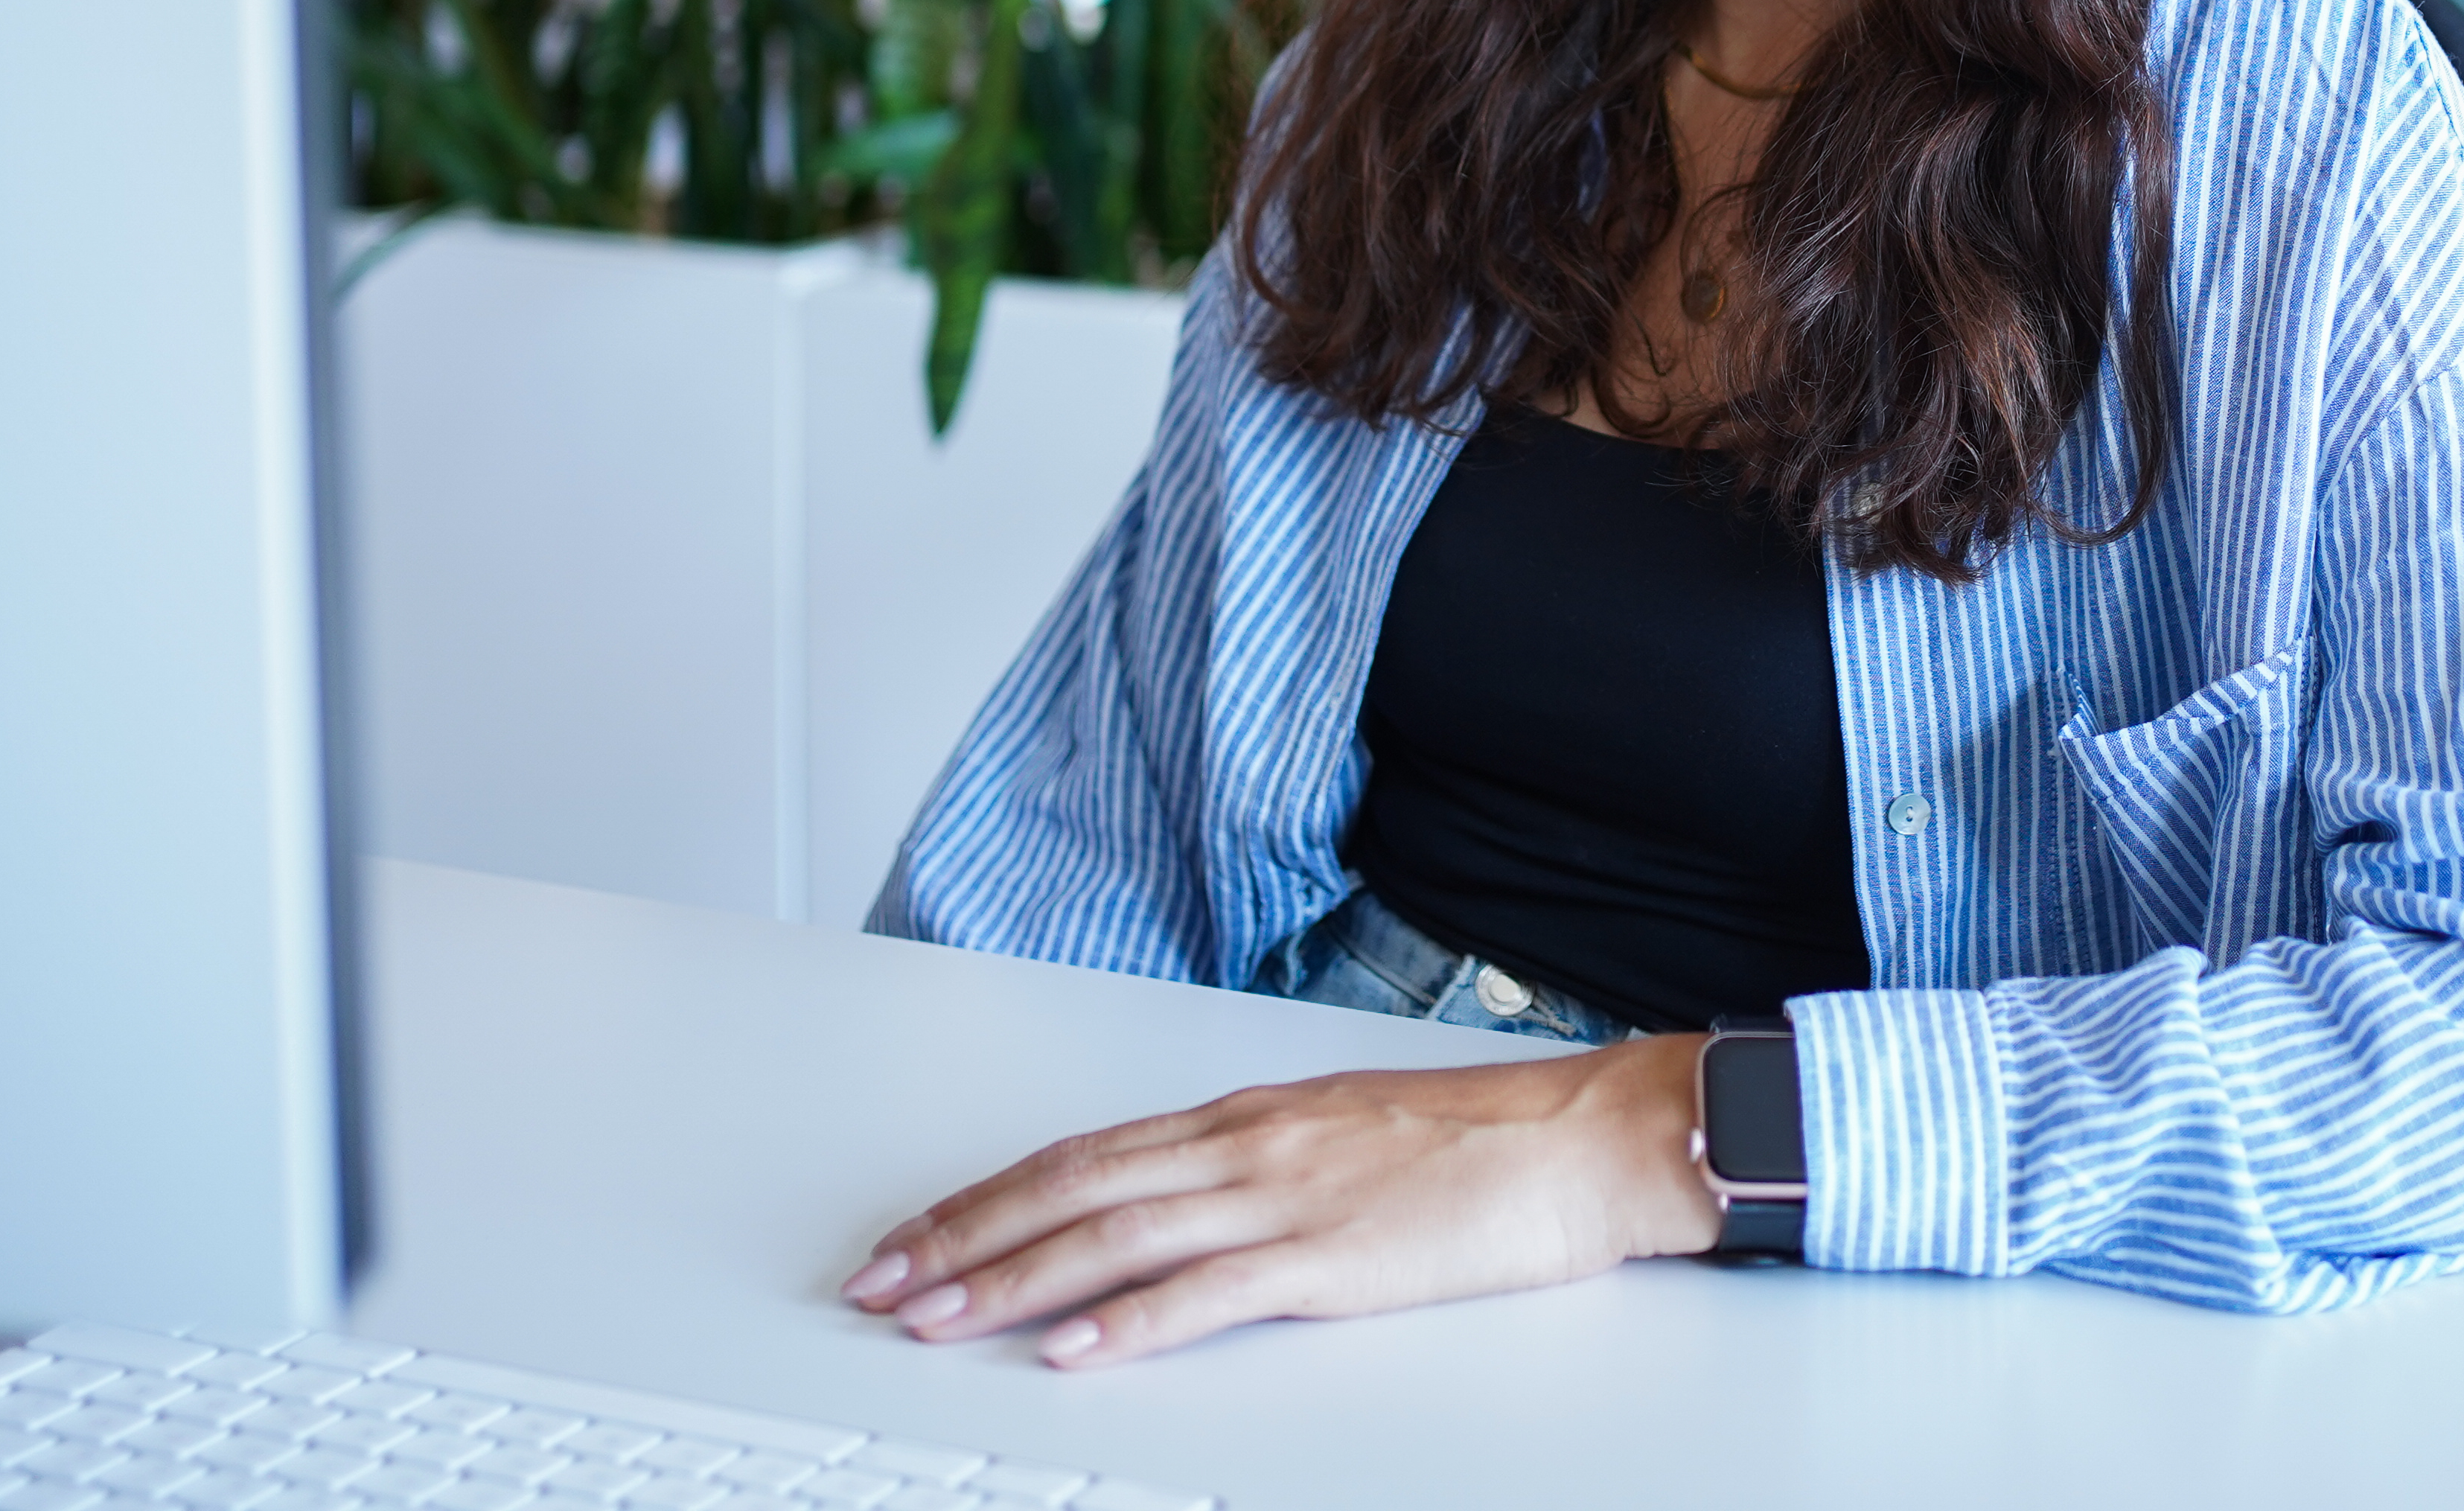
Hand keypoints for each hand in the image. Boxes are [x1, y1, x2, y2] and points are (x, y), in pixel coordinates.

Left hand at [839, 1034, 1722, 1365]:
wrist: (1582, 1140)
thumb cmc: (1482, 1145)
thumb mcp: (1346, 1136)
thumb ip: (1261, 1166)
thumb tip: (1184, 1203)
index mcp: (1247, 1116)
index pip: (1083, 1153)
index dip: (988, 1195)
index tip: (916, 1231)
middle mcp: (1246, 1146)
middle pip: (1072, 1189)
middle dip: (964, 1237)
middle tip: (880, 1278)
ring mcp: (1284, 1200)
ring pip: (1114, 1238)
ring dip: (1012, 1280)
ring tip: (934, 1313)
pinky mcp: (1329, 1260)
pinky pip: (1206, 1294)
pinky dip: (1127, 1323)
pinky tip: (1071, 1347)